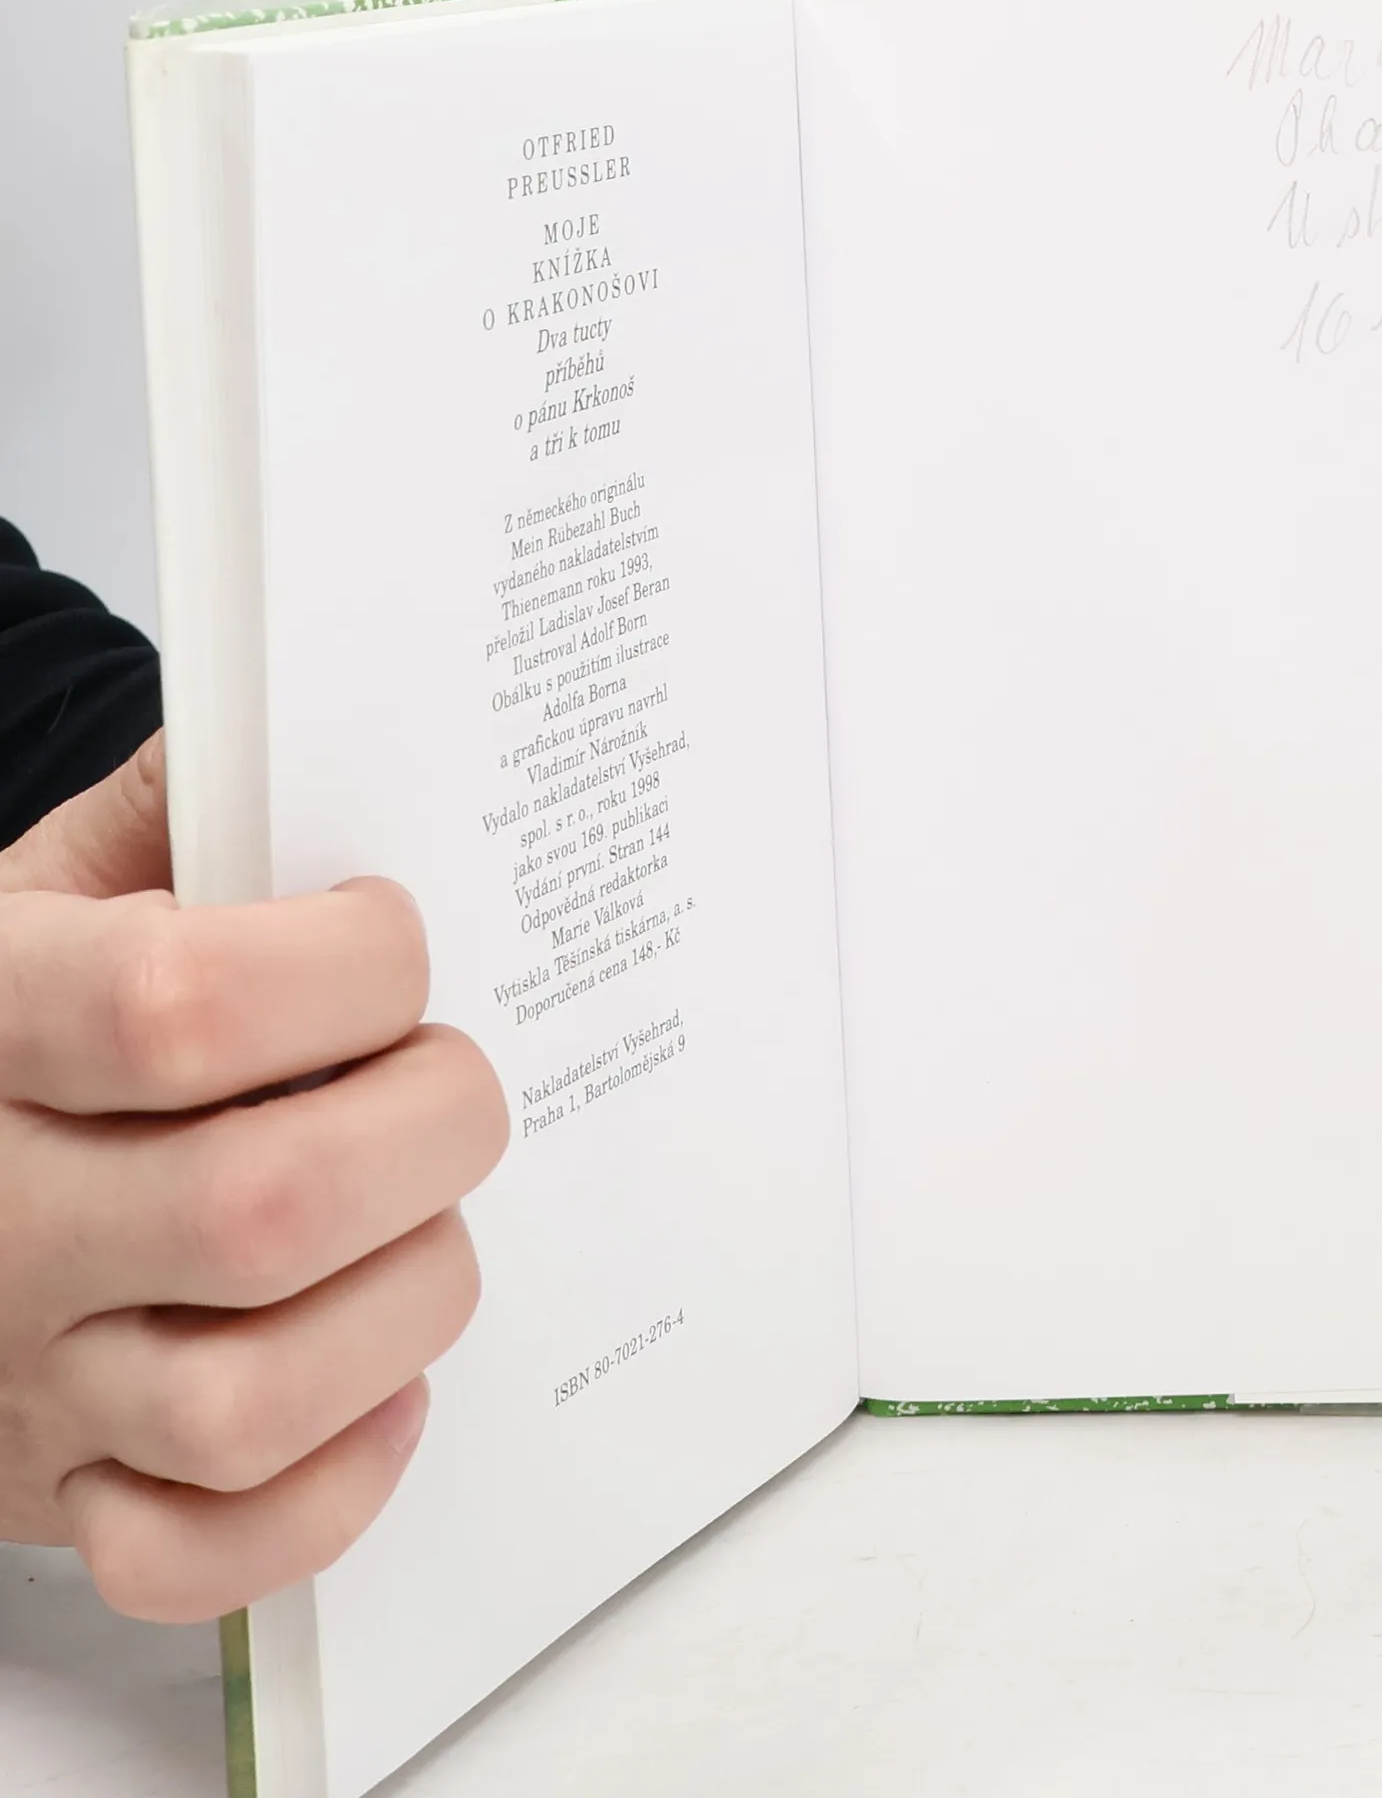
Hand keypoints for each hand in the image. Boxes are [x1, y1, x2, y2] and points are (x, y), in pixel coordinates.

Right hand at [0, 735, 506, 1619]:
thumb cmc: (19, 1001)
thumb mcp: (51, 878)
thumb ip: (182, 802)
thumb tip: (330, 721)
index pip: (181, 1006)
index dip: (348, 966)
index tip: (392, 937)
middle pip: (267, 1205)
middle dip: (432, 1127)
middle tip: (448, 1080)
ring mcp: (24, 1378)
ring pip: (260, 1396)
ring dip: (409, 1300)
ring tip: (422, 1220)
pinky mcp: (61, 1491)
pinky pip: (208, 1551)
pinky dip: (331, 1481)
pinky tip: (372, 1382)